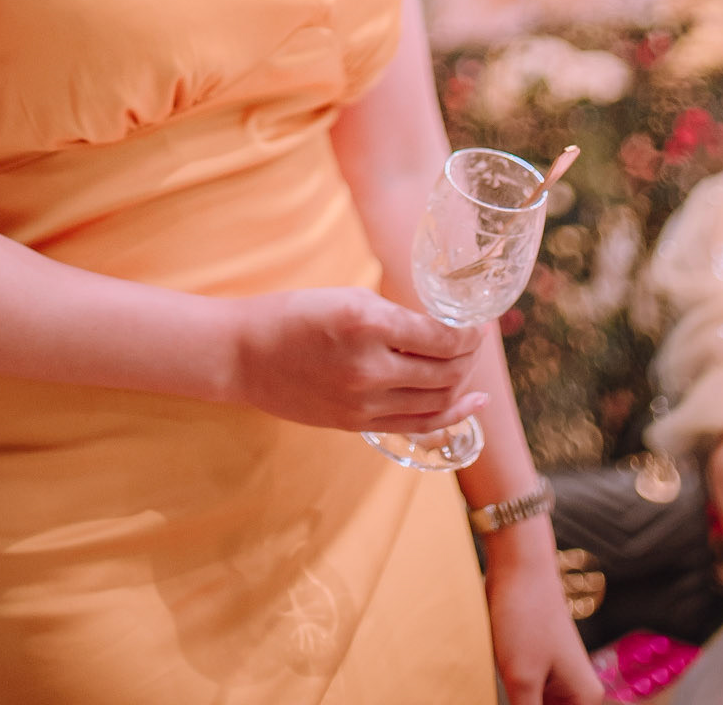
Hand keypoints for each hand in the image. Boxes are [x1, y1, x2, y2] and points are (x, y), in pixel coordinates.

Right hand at [227, 286, 485, 433]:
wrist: (244, 355)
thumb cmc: (292, 314)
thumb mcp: (347, 297)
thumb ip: (393, 316)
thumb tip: (438, 329)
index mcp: (367, 323)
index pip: (440, 336)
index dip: (469, 332)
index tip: (478, 323)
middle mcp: (370, 367)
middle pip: (446, 370)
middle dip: (470, 355)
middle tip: (475, 340)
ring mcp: (364, 402)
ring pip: (437, 401)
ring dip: (462, 383)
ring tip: (469, 366)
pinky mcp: (358, 425)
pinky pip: (417, 425)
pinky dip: (451, 416)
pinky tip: (472, 405)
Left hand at [483, 526, 603, 703]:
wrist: (518, 564)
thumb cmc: (525, 615)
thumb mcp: (522, 678)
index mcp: (585, 699)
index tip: (521, 703)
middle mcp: (577, 692)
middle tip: (512, 694)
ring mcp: (557, 679)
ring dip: (519, 704)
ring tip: (508, 683)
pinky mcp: (537, 667)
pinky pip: (529, 699)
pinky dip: (516, 702)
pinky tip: (502, 693)